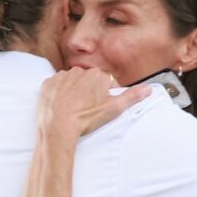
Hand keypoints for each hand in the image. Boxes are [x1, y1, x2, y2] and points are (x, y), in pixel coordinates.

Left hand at [37, 67, 152, 138]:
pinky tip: (60, 106)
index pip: (104, 82)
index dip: (102, 96)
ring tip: (72, 109)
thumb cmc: (87, 118)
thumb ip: (132, 96)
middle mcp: (79, 71)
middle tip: (86, 109)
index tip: (98, 107)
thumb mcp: (114, 109)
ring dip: (72, 92)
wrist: (59, 125)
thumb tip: (149, 89)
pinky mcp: (48, 83)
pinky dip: (58, 94)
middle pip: (87, 81)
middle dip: (87, 92)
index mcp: (97, 75)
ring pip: (71, 82)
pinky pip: (55, 86)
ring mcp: (62, 76)